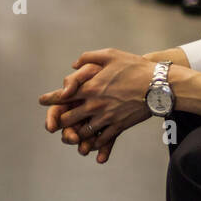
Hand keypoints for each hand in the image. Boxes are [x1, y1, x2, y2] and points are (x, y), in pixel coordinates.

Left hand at [39, 49, 154, 162]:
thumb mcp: (110, 55)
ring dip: (75, 134)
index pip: (62, 95)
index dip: (49, 99)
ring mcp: (106, 118)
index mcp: (90, 87)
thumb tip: (73, 65)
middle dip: (60, 121)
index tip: (42, 101)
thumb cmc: (135, 67)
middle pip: (68, 119)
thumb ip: (88, 58)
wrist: (159, 85)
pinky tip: (90, 145)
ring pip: (82, 131)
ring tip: (71, 134)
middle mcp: (94, 104)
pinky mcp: (118, 126)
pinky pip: (101, 139)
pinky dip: (94, 144)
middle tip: (55, 123)